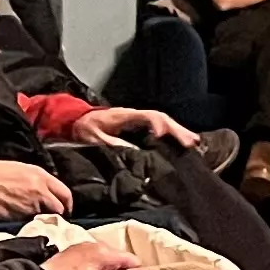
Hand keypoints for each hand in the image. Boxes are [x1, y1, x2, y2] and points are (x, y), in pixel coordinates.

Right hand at [0, 159, 74, 219]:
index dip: (65, 204)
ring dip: (41, 221)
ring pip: (46, 218)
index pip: (65, 193)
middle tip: (50, 220)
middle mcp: (39, 189)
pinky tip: (19, 223)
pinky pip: (30, 224)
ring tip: (30, 220)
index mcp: (40, 174)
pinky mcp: (19, 217)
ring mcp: (30, 204)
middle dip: (57, 215)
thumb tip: (43, 192)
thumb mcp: (16, 170)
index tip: (63, 210)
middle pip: (60, 208)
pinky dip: (28, 226)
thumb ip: (34, 181)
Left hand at [72, 107, 197, 150]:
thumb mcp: (96, 139)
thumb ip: (114, 145)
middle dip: (177, 130)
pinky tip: (181, 144)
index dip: (158, 124)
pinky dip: (172, 135)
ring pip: (163, 122)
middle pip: (162, 118)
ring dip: (178, 132)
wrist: (76, 121)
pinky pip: (159, 128)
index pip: (148, 116)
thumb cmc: (85, 129)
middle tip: (192, 143)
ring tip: (194, 144)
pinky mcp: (138, 127)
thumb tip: (135, 153)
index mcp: (125, 116)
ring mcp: (138, 120)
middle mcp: (135, 116)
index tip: (164, 136)